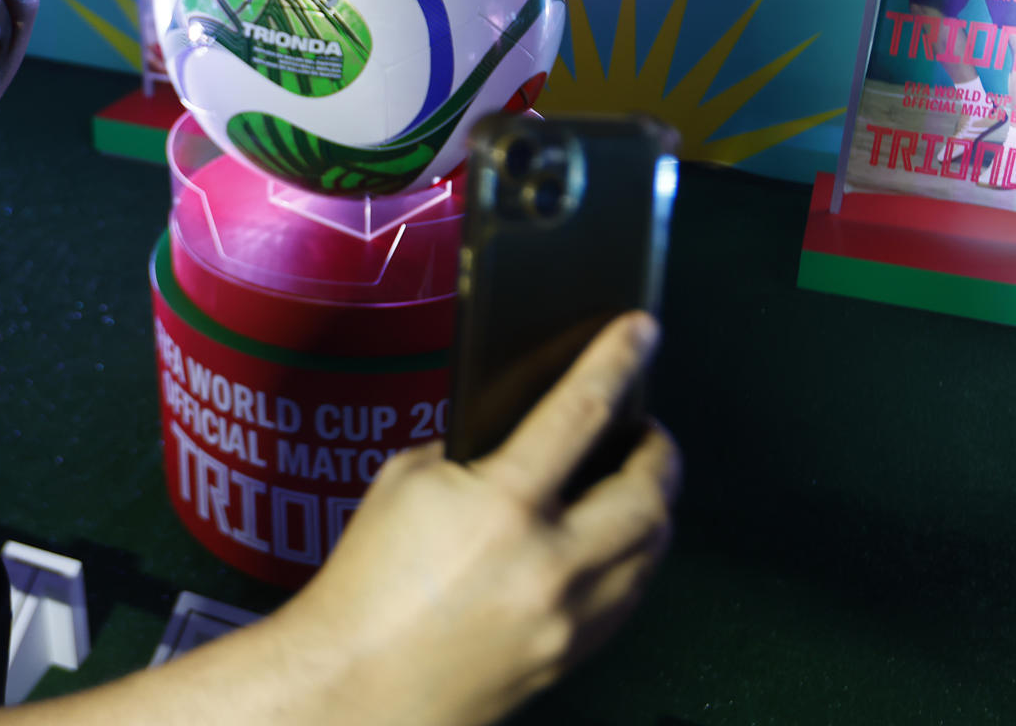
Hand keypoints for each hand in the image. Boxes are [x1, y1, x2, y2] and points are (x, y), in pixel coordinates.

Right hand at [281, 313, 679, 725]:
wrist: (356, 685)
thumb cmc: (368, 587)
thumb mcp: (407, 484)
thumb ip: (473, 451)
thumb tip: (520, 433)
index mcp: (504, 507)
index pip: (583, 409)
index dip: (619, 359)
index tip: (640, 331)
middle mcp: (550, 565)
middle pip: (649, 491)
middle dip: (658, 449)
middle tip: (646, 428)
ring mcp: (569, 618)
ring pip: (652, 549)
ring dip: (653, 505)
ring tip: (636, 482)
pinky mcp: (573, 654)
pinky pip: (630, 596)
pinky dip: (633, 559)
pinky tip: (613, 544)